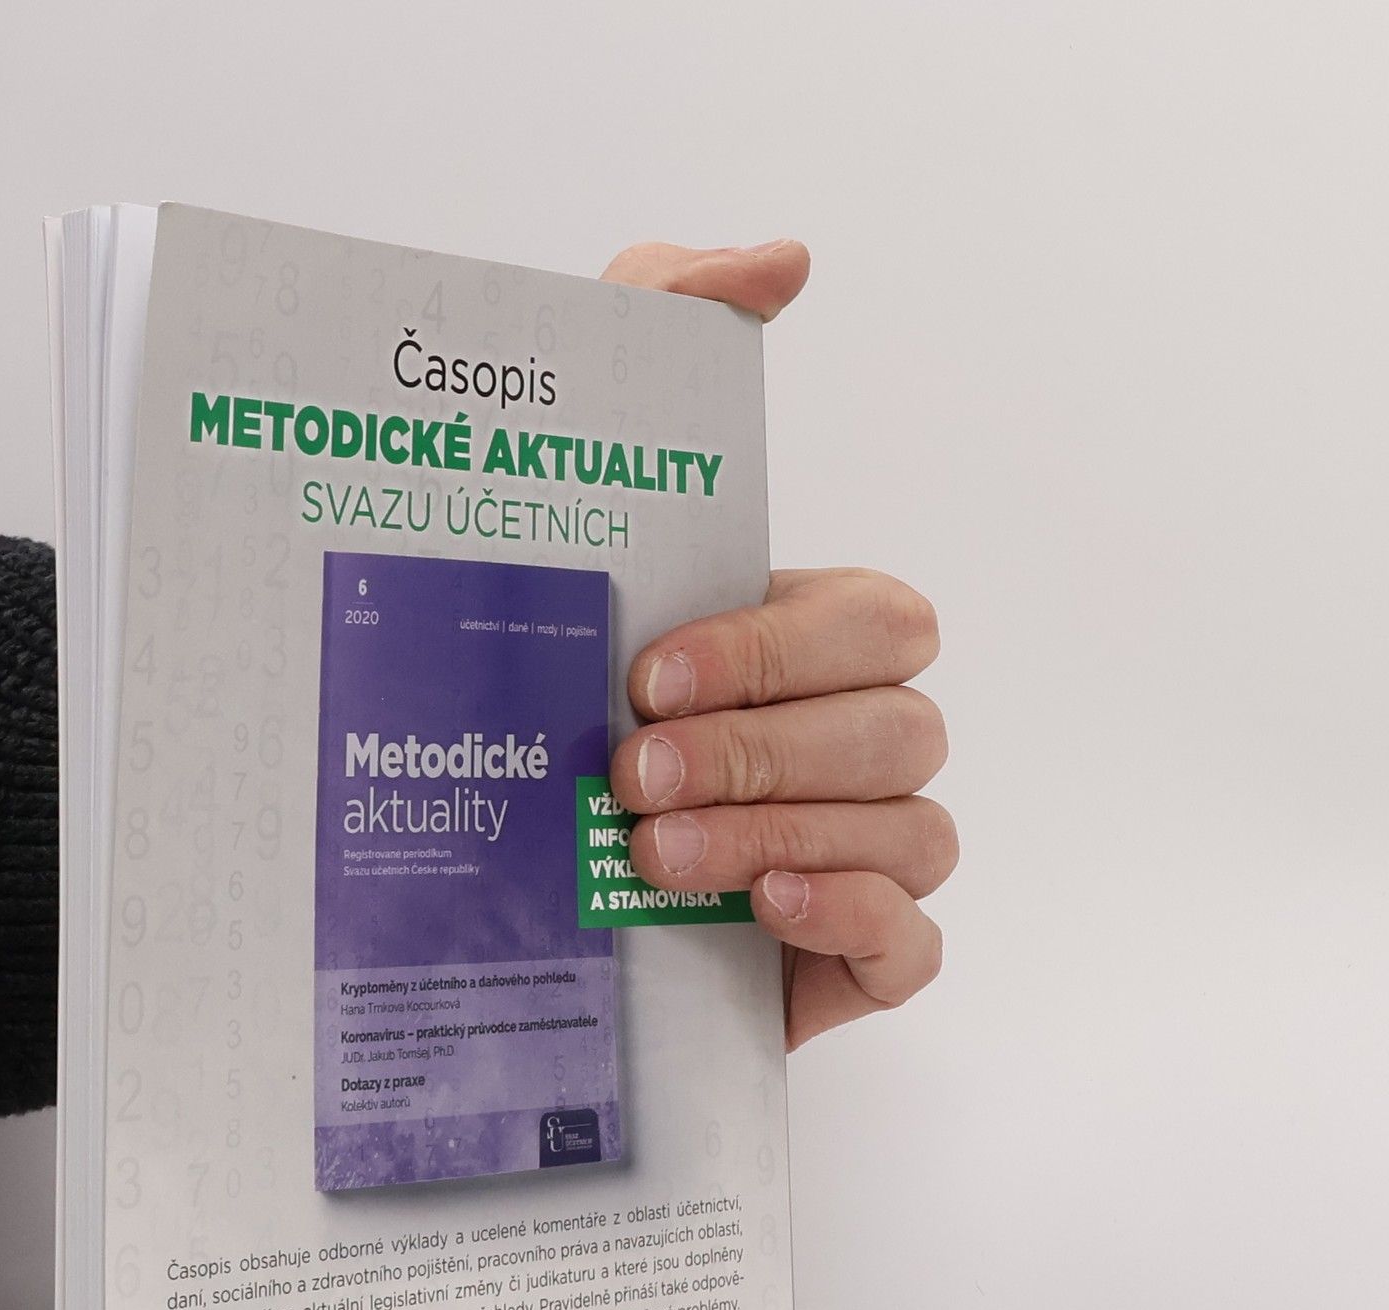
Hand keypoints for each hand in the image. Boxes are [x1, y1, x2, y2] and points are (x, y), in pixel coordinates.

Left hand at [601, 241, 955, 1048]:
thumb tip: (784, 260)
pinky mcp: (853, 955)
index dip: (778, 649)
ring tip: (654, 851)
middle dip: (765, 749)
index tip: (649, 674)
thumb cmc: (553, 687)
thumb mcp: (582, 493)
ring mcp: (868, 851)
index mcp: (817, 644)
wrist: (487, 879)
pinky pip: (915, 941)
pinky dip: (853, 919)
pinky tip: (759, 913)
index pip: (875, 624)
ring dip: (783, 834)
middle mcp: (858, 741)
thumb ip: (667, 329)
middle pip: (897, 730)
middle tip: (630, 771)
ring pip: (909, 831)